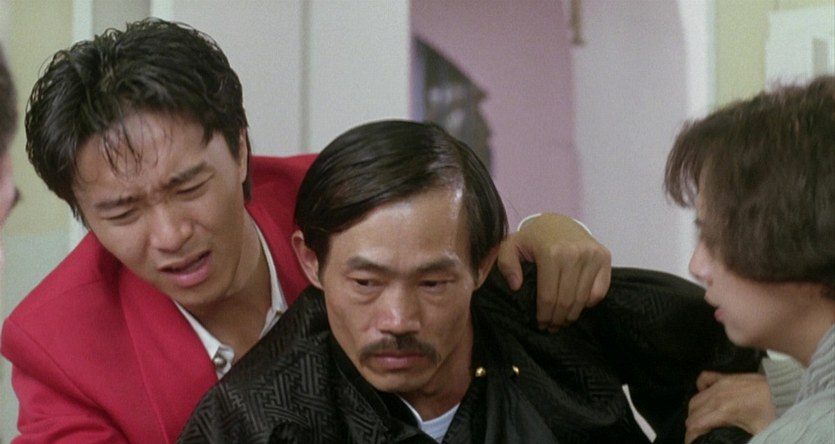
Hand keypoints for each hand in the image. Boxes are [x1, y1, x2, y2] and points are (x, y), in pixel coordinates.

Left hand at [496, 213, 610, 329]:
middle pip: (567, 300)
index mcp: (551, 252)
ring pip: (583, 299)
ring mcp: (592, 255)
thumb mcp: (511, 245)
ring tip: (563, 320)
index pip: (549, 296)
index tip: (541, 324)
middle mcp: (575, 253)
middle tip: (551, 326)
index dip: (544, 315)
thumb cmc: (534, 238)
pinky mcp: (604, 257)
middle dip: (558, 319)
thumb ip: (506, 264)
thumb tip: (516, 286)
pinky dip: (588, 302)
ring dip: (572, 315)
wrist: (559, 222)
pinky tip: (577, 304)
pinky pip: (599, 291)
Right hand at [685, 371, 776, 443]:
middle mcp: (717, 396)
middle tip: (699, 435)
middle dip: (692, 426)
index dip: (691, 437)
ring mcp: (720, 384)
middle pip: (692, 412)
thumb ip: (741, 439)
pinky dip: (700, 388)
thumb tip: (731, 441)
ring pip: (696, 398)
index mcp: (724, 411)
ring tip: (701, 421)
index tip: (693, 443)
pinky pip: (704, 378)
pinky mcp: (725, 377)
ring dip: (695, 411)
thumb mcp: (757, 432)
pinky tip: (705, 395)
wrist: (785, 392)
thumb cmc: (773, 413)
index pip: (695, 425)